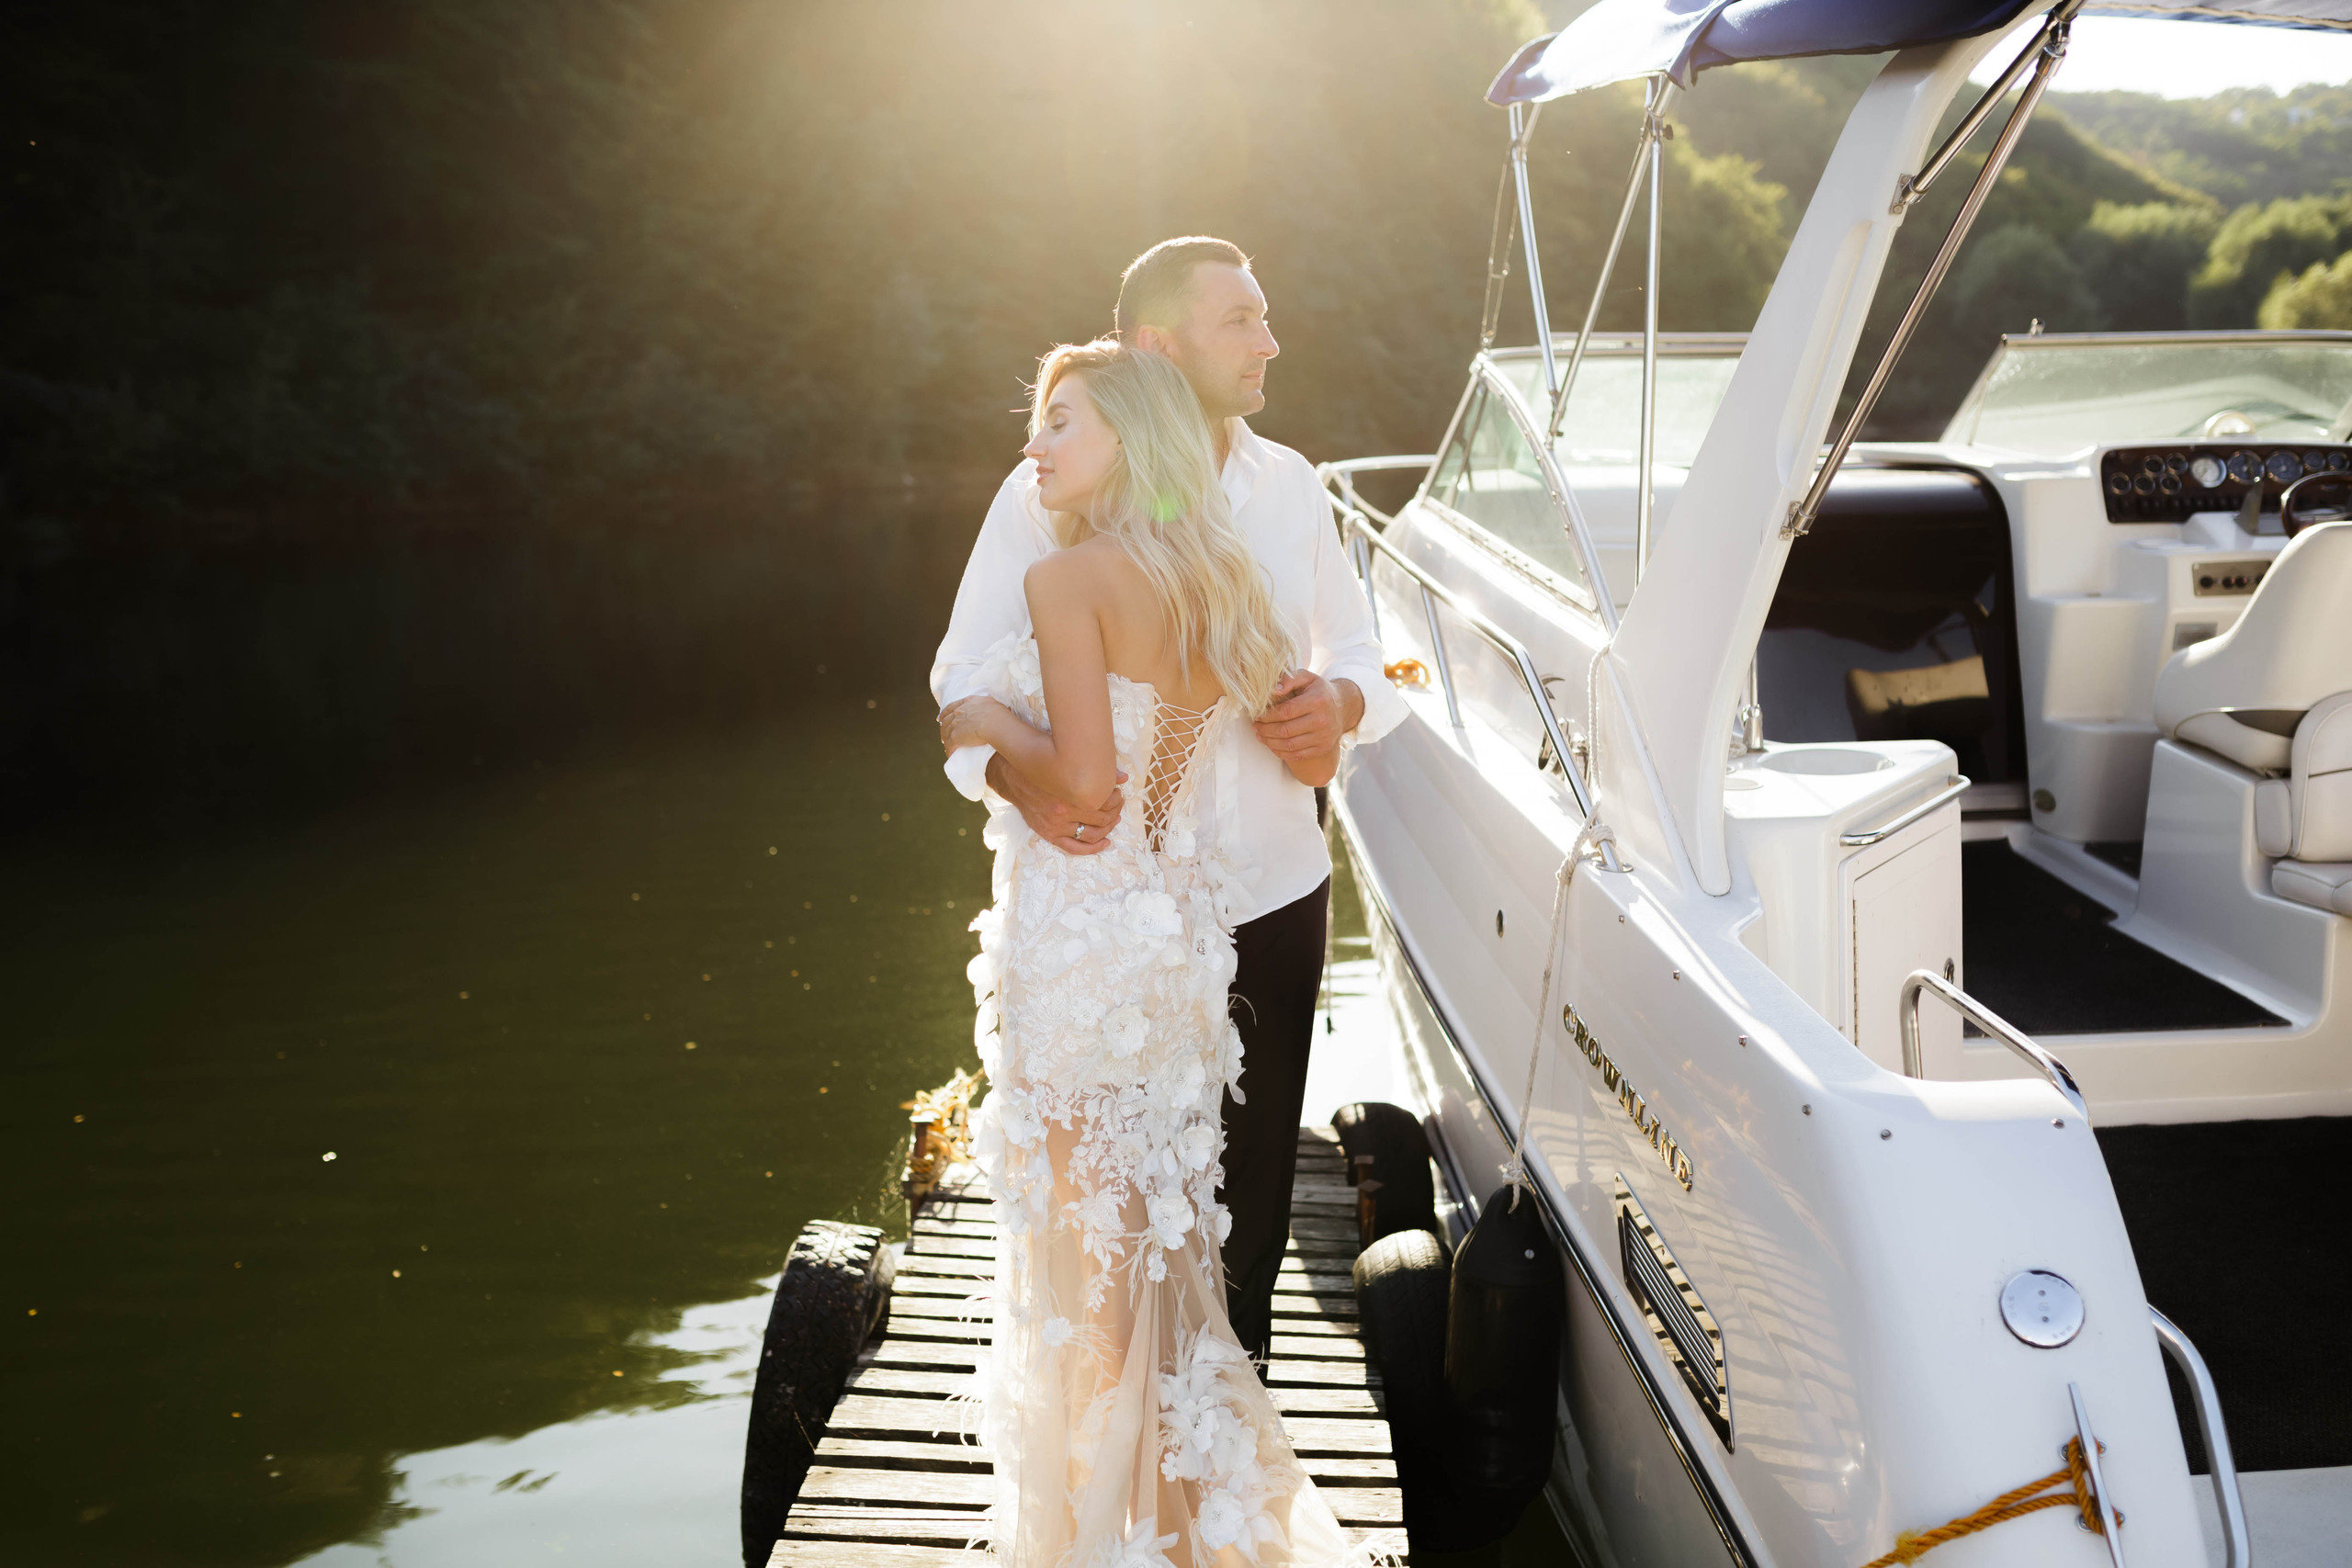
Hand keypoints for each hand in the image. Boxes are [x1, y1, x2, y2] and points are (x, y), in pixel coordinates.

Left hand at [938, 696, 1006, 756]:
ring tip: (946, 745)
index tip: (941, 717)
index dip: (945, 713)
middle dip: (943, 727)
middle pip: (946, 720)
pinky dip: (949, 750)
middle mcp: (959, 712)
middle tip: (943, 734)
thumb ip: (986, 704)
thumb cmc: (999, 714)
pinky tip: (950, 754)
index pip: (952, 707)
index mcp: (967, 703)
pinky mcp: (956, 737)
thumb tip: (990, 706)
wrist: (995, 723)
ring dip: (945, 739)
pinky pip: (950, 745)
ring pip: (946, 733)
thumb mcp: (992, 703)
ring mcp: (956, 724)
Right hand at [986, 752, 1126, 855]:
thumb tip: (1123, 778)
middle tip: (1118, 804)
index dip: (1116, 797)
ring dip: (1108, 828)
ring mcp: (1056, 825)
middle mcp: (1063, 811)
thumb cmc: (1044, 769)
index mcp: (1069, 791)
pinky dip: (1093, 848)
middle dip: (1115, 811)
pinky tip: (1106, 842)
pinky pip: (1075, 848)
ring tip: (1114, 819)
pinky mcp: (1049, 834)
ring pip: (1092, 835)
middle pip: (1101, 818)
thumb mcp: (1068, 765)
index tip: (1118, 792)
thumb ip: (1097, 770)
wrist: (1014, 779)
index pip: (1104, 800)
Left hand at [1252, 671, 1362, 763]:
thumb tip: (1273, 690)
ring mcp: (1324, 737)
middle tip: (1255, 726)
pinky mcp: (1323, 749)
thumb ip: (1290, 679)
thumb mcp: (1307, 678)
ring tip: (1260, 736)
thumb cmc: (1319, 691)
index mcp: (1317, 701)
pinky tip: (1272, 746)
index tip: (1257, 715)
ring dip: (1270, 742)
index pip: (1285, 711)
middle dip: (1265, 730)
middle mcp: (1322, 720)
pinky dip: (1281, 753)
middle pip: (1285, 730)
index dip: (1267, 715)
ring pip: (1290, 745)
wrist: (1343, 707)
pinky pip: (1298, 755)